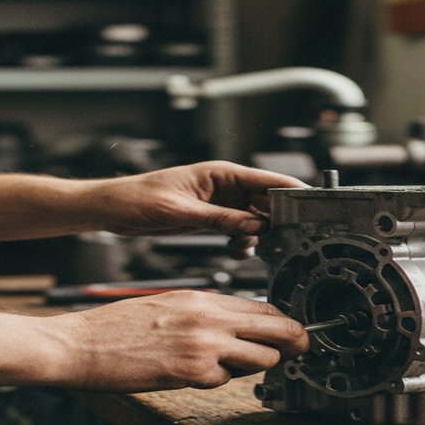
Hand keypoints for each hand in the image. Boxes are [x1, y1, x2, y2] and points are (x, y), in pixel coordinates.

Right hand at [48, 291, 308, 391]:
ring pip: (262, 358)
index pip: (263, 307)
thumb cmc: (117, 328)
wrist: (79, 345)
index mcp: (202, 298)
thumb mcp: (168, 306)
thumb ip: (204, 313)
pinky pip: (225, 381)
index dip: (284, 323)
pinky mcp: (191, 371)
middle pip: (278, 328)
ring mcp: (203, 344)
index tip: (292, 333)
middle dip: (295, 343)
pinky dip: (214, 383)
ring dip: (254, 367)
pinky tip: (188, 377)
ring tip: (227, 367)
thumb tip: (237, 327)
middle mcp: (209, 316)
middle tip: (300, 351)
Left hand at [85, 161, 306, 256]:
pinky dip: (244, 241)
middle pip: (266, 200)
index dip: (290, 192)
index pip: (266, 179)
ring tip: (244, 245)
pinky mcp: (212, 218)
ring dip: (257, 234)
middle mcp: (225, 186)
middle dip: (276, 219)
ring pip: (255, 218)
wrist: (115, 210)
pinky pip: (240, 229)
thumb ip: (219, 218)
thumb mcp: (181, 211)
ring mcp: (220, 203)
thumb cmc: (139, 198)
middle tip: (284, 239)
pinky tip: (236, 250)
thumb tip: (254, 225)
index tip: (309, 206)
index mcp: (220, 174)